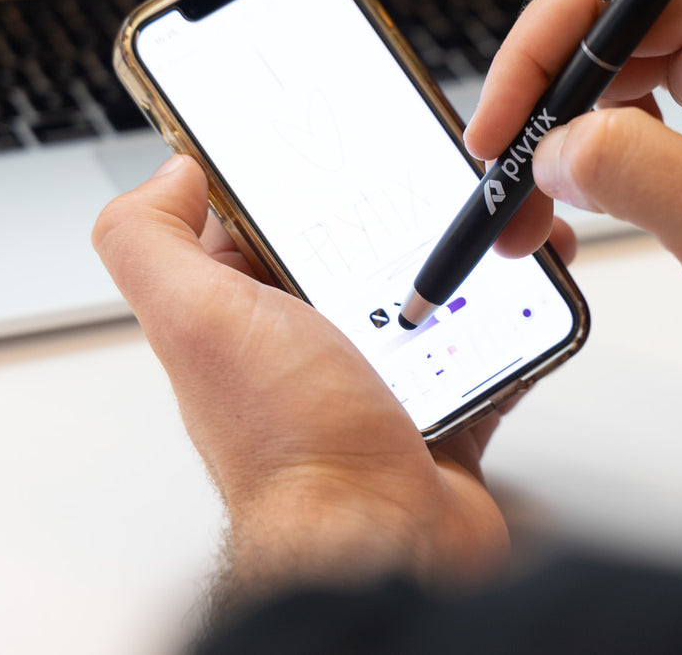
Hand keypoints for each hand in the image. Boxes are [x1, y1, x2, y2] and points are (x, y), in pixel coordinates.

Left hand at [92, 155, 508, 608]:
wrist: (380, 544)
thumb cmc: (293, 447)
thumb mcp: (197, 318)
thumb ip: (149, 239)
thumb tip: (167, 172)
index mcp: (242, 316)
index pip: (263, 220)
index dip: (302, 176)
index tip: (350, 138)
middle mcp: (305, 347)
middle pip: (360, 249)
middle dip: (406, 211)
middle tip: (448, 182)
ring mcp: (377, 382)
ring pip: (432, 293)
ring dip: (471, 261)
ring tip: (504, 233)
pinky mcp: (442, 410)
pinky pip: (486, 349)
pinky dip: (513, 321)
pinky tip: (532, 292)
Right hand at [466, 0, 681, 450]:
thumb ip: (625, 170)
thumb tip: (552, 148)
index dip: (533, 57)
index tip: (500, 129)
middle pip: (599, 34)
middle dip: (539, 108)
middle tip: (502, 180)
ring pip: (614, 79)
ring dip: (563, 139)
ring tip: (531, 210)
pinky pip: (642, 114)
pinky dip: (599, 157)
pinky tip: (581, 200)